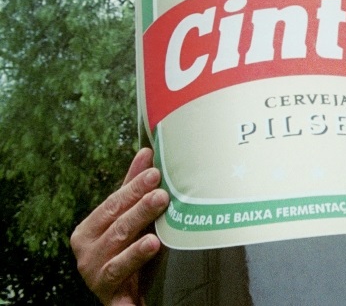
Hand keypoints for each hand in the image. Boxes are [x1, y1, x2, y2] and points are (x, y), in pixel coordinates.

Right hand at [70, 147, 167, 304]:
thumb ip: (132, 189)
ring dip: (136, 245)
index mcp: (88, 230)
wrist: (121, 295)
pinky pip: (120, 286)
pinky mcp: (109, 297)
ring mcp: (95, 275)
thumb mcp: (125, 219)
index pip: (112, 205)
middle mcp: (86, 252)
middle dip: (140, 211)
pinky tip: (148, 262)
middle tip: (162, 196)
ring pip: (117, 256)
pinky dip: (131, 277)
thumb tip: (146, 152)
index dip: (133, 189)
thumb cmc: (123, 250)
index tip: (155, 174)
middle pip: (117, 228)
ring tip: (155, 236)